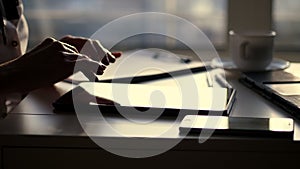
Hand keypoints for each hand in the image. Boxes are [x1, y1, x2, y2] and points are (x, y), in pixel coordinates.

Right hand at [0, 37, 120, 93]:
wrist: (16, 75)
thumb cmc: (29, 72)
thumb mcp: (47, 61)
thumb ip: (62, 60)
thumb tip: (78, 65)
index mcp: (57, 42)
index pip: (82, 42)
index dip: (97, 48)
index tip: (108, 53)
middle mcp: (62, 44)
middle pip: (89, 45)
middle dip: (102, 54)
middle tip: (110, 60)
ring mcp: (64, 51)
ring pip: (89, 55)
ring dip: (98, 63)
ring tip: (102, 70)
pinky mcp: (65, 61)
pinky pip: (86, 63)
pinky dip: (94, 68)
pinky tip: (97, 72)